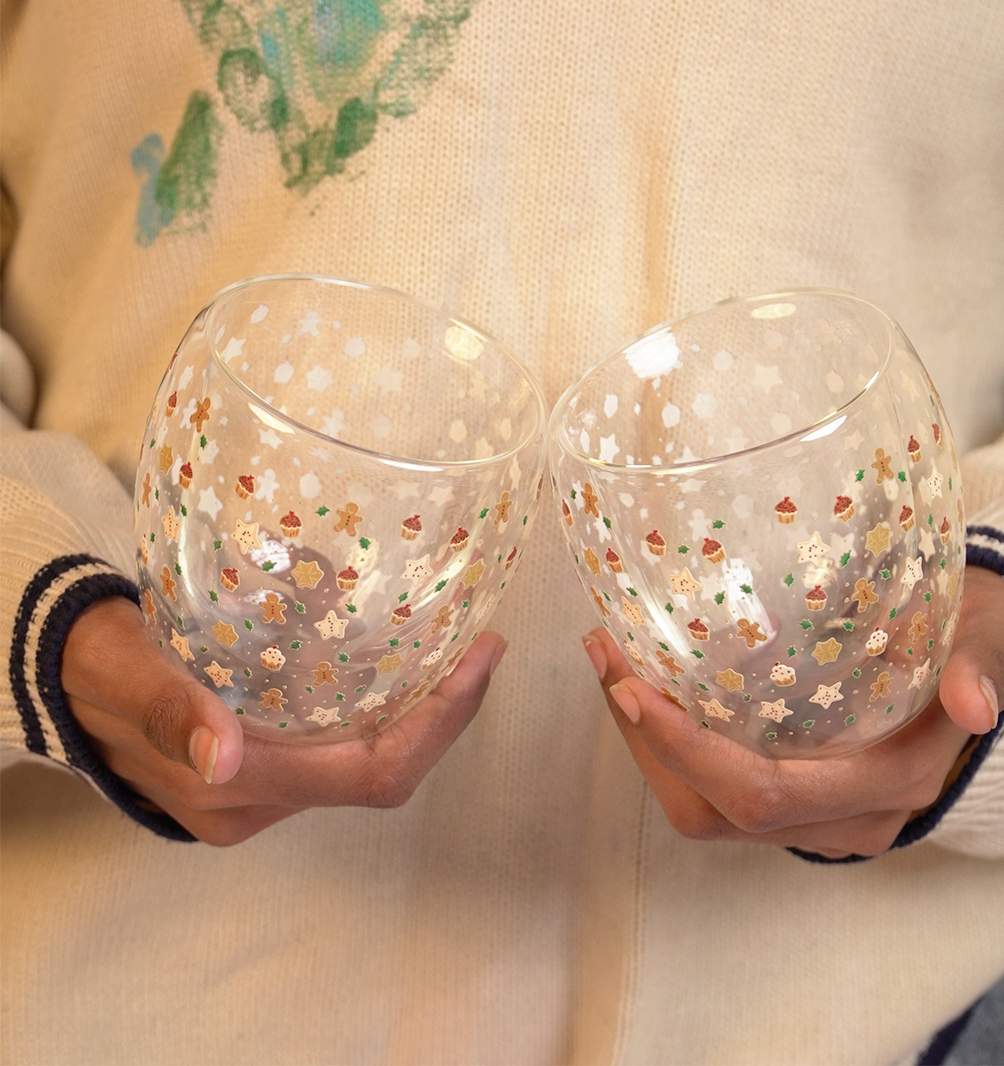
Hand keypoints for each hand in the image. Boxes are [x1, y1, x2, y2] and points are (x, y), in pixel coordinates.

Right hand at [61, 596, 505, 844]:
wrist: (66, 683)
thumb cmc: (98, 665)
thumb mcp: (127, 670)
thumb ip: (170, 708)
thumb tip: (221, 753)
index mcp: (235, 787)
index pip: (369, 775)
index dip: (437, 725)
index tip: (480, 659)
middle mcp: (258, 806)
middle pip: (383, 776)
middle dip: (446, 718)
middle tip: (485, 647)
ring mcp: (263, 798)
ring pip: (368, 768)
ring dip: (424, 719)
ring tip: (461, 653)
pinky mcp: (264, 776)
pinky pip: (344, 756)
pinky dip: (387, 717)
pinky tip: (406, 671)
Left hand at [582, 566, 1003, 857]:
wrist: (971, 656)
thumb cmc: (970, 636)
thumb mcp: (986, 635)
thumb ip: (979, 665)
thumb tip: (972, 703)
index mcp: (888, 782)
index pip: (765, 791)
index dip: (688, 749)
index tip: (630, 686)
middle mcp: (845, 815)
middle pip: (714, 809)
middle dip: (645, 741)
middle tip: (606, 656)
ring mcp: (814, 814)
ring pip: (702, 808)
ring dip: (645, 744)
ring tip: (611, 661)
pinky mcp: (793, 797)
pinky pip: (711, 792)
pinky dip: (669, 745)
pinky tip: (646, 681)